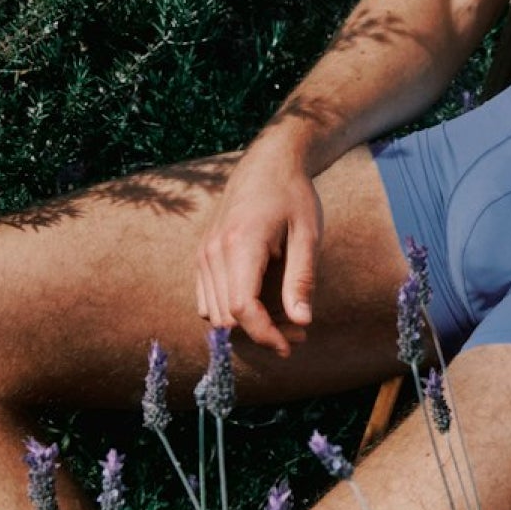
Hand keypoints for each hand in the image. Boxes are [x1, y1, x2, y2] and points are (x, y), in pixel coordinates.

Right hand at [196, 136, 323, 357]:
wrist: (267, 163)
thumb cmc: (293, 195)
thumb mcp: (308, 234)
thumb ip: (302, 279)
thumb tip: (302, 322)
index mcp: (241, 243)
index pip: (242, 308)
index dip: (265, 335)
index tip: (290, 346)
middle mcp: (214, 252)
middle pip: (228, 317)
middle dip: (262, 333)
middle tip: (298, 332)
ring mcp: (204, 254)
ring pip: (215, 314)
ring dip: (247, 326)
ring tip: (285, 318)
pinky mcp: (203, 256)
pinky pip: (208, 300)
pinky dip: (232, 312)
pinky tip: (263, 304)